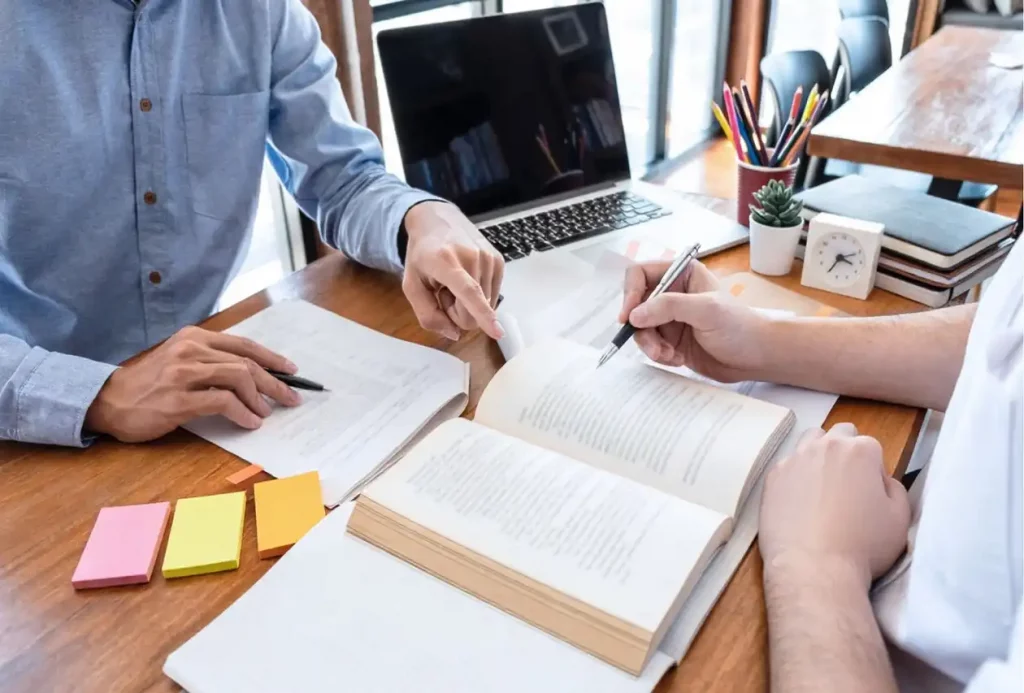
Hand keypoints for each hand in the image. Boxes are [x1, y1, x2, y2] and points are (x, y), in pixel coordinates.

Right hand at [85, 326, 302, 442]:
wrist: (108, 401)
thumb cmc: (149, 384)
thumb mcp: (180, 361)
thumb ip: (211, 362)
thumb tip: (253, 376)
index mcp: (194, 338)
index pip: (243, 344)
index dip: (271, 358)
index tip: (290, 371)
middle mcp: (190, 349)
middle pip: (246, 362)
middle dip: (274, 382)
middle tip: (290, 398)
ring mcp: (184, 374)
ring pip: (239, 377)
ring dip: (260, 398)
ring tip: (266, 413)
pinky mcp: (179, 399)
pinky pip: (223, 402)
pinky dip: (242, 413)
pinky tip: (249, 422)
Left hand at [401, 201, 504, 340]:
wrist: (436, 220)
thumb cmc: (421, 256)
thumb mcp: (411, 286)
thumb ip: (427, 314)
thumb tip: (455, 334)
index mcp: (446, 262)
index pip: (469, 292)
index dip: (483, 314)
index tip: (497, 332)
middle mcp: (473, 257)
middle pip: (473, 311)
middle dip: (457, 311)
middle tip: (444, 291)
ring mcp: (489, 257)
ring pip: (485, 306)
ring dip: (468, 302)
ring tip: (455, 282)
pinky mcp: (499, 260)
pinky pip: (492, 297)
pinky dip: (478, 295)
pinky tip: (467, 278)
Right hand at [618, 259, 768, 381]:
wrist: (756, 357)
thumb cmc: (740, 327)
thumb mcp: (706, 310)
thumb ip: (669, 307)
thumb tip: (634, 315)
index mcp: (681, 274)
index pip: (640, 274)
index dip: (630, 293)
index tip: (629, 316)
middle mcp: (672, 293)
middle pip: (635, 305)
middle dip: (642, 328)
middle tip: (655, 346)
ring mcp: (669, 318)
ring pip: (639, 329)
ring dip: (650, 345)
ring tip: (669, 355)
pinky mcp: (670, 339)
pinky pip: (649, 346)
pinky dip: (658, 355)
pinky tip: (677, 359)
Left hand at [759, 424, 910, 588]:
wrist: (814, 566)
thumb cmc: (863, 546)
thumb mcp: (900, 518)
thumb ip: (894, 488)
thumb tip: (880, 479)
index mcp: (860, 450)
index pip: (871, 446)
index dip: (873, 470)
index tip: (870, 493)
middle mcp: (825, 446)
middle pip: (839, 435)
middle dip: (845, 452)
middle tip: (847, 486)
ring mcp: (795, 459)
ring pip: (809, 442)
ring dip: (819, 455)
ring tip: (822, 487)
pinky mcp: (773, 476)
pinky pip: (787, 466)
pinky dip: (795, 476)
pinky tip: (799, 501)